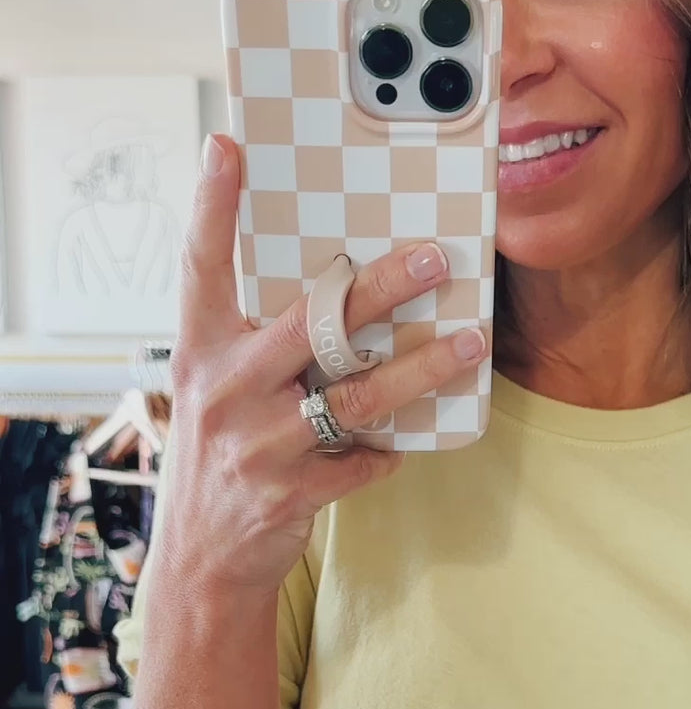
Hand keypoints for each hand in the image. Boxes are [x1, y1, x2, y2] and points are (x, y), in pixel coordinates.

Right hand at [164, 131, 487, 593]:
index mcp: (200, 352)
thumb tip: (339, 292)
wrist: (202, 563)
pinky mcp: (288, 493)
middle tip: (435, 257)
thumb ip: (260, 344)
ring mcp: (256, 445)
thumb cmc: (223, 456)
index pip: (200, 266)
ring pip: (357, 396)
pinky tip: (406, 444)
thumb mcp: (218, 391)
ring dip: (423, 368)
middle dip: (380, 288)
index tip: (226, 145)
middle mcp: (223, 391)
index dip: (211, 205)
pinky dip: (389, 451)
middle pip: (311, 324)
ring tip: (472, 342)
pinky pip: (362, 460)